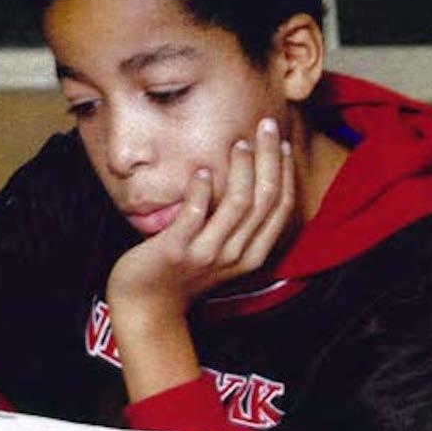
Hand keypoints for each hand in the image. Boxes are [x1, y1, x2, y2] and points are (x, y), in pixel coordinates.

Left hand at [106, 117, 293, 319]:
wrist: (146, 304)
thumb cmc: (181, 270)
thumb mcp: (219, 251)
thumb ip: (236, 225)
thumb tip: (246, 181)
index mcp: (252, 253)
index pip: (280, 207)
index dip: (285, 172)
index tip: (282, 143)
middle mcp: (236, 254)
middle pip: (266, 199)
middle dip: (270, 158)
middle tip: (266, 126)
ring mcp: (207, 253)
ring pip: (239, 204)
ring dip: (242, 168)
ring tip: (238, 143)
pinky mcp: (177, 249)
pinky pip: (196, 213)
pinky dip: (202, 190)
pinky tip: (202, 172)